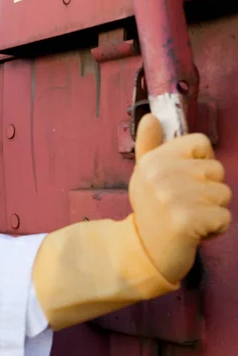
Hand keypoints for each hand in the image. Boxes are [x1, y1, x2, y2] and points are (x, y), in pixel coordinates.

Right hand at [130, 114, 231, 283]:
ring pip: (223, 194)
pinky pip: (224, 217)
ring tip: (188, 218)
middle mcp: (161, 175)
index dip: (199, 162)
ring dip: (212, 210)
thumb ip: (151, 145)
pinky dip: (215, 229)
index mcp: (153, 160)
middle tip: (183, 204)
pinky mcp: (188, 220)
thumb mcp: (145, 175)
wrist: (144, 251)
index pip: (200, 143)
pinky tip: (194, 233)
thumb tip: (150, 117)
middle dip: (208, 190)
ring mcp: (173, 197)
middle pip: (216, 169)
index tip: (183, 179)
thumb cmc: (152, 210)